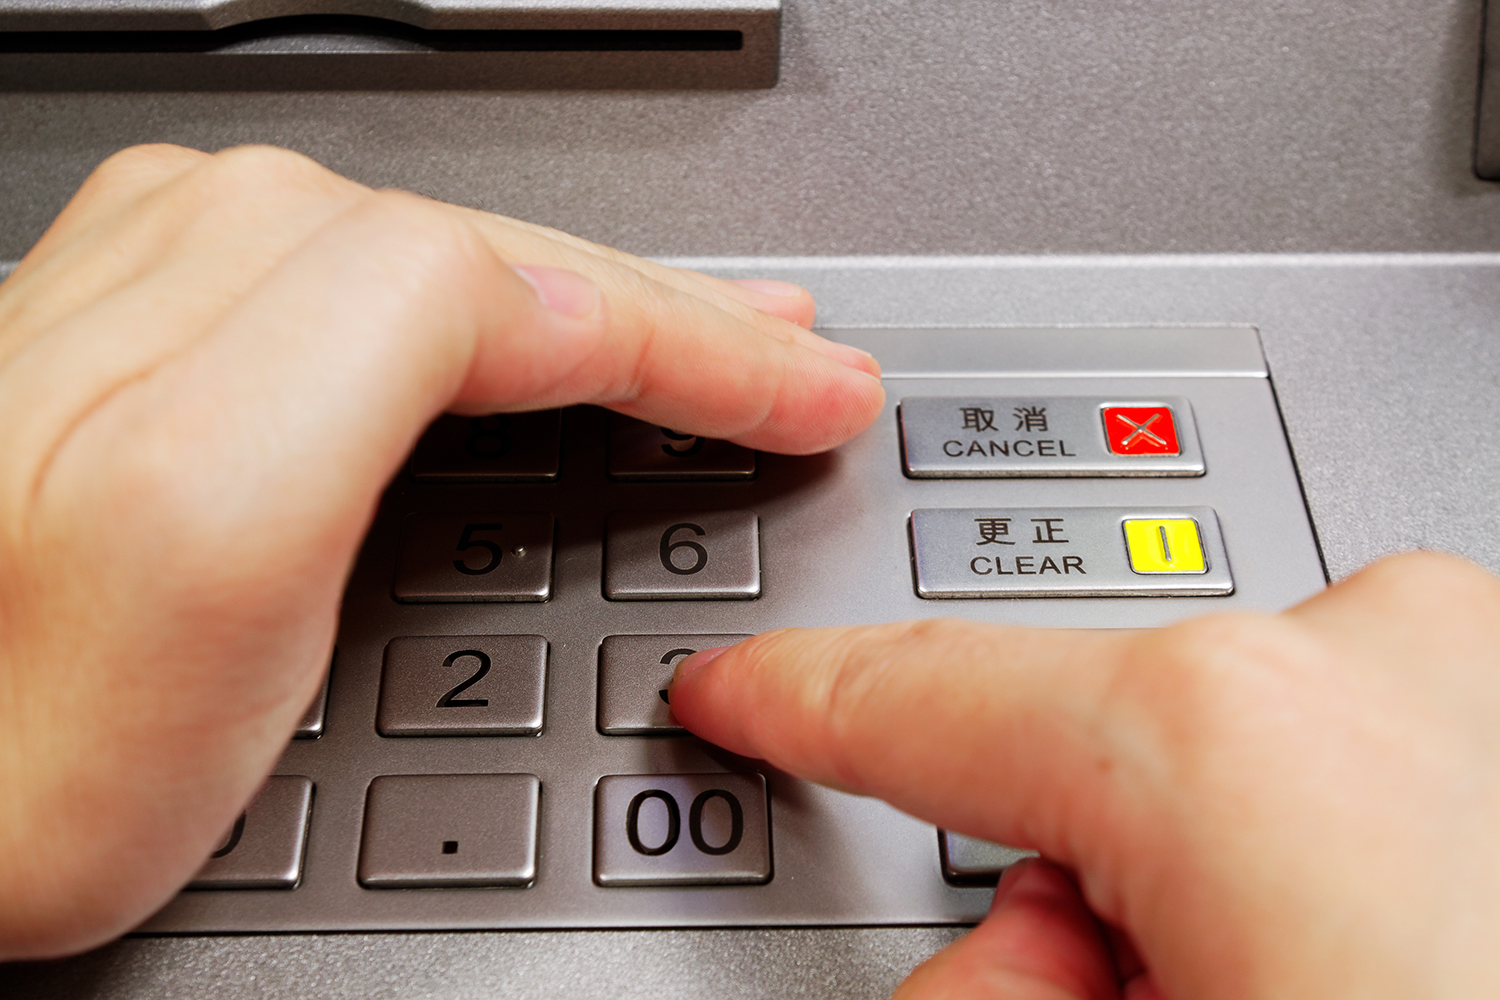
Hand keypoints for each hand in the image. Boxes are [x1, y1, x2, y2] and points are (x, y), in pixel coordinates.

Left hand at [0, 143, 883, 958]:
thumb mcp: (209, 568)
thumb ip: (373, 372)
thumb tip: (543, 303)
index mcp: (193, 379)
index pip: (507, 284)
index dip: (685, 334)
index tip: (806, 392)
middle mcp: (147, 296)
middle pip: (479, 248)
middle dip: (663, 306)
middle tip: (784, 356)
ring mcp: (132, 306)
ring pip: (425, 248)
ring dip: (578, 287)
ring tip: (684, 331)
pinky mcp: (124, 340)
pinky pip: (349, 274)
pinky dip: (472, 295)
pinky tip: (515, 322)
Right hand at [669, 551, 1499, 998]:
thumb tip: (998, 964)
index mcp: (1232, 736)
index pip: (921, 692)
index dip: (801, 699)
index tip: (744, 688)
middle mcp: (1381, 656)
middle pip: (1103, 748)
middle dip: (1090, 890)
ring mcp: (1498, 674)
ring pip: (1253, 756)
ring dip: (1235, 890)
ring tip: (1318, 988)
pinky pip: (1384, 761)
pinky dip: (1352, 865)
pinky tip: (1400, 954)